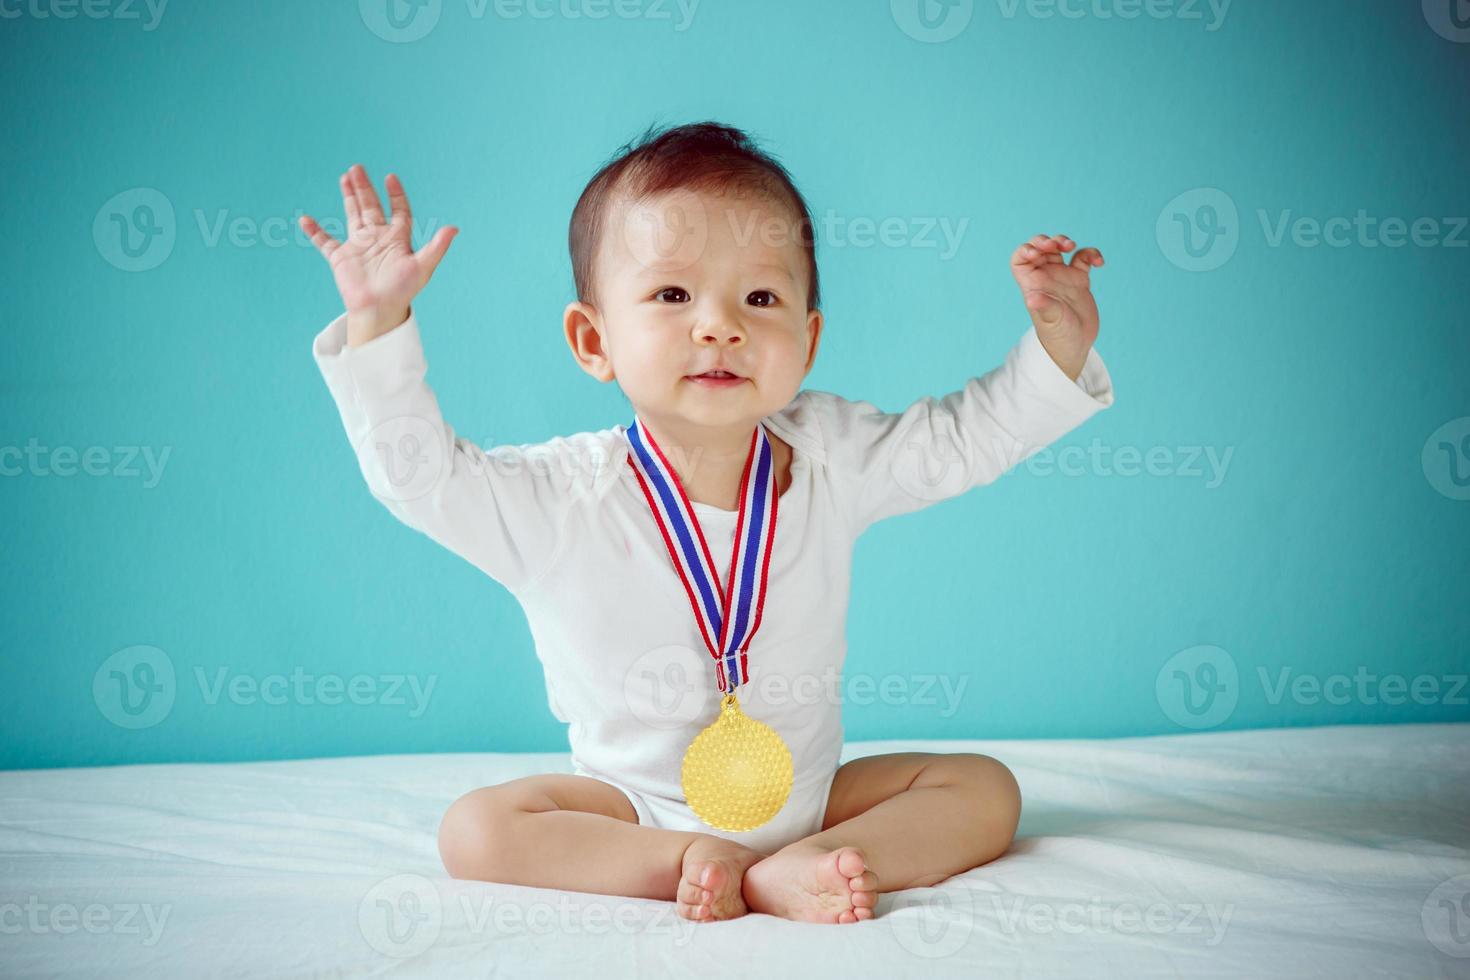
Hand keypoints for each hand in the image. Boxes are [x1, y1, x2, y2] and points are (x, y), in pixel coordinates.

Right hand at [299, 164, 457, 341]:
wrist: (380, 311)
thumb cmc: (403, 291)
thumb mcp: (423, 267)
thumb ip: (437, 247)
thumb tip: (455, 228)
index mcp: (397, 239)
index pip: (398, 211)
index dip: (396, 195)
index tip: (391, 178)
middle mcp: (377, 238)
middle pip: (371, 206)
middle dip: (364, 188)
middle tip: (357, 168)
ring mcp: (358, 246)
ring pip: (352, 215)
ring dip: (349, 197)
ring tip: (344, 177)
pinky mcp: (341, 258)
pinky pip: (325, 242)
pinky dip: (315, 232)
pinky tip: (305, 220)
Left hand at [1010, 233, 1103, 380]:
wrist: (1074, 348)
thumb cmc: (1058, 338)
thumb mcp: (1051, 322)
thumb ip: (1045, 308)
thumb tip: (1032, 300)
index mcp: (1032, 284)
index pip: (1020, 258)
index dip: (1026, 249)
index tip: (1038, 252)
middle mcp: (1045, 278)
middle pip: (1039, 248)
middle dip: (1046, 240)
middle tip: (1057, 246)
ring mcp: (1062, 278)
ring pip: (1059, 250)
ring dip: (1064, 241)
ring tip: (1071, 246)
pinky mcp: (1079, 281)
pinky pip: (1083, 259)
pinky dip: (1091, 254)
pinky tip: (1099, 262)